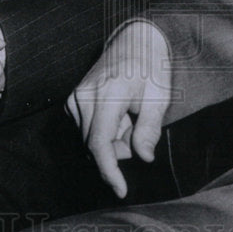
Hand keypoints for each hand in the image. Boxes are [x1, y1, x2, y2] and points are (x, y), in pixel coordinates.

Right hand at [66, 22, 170, 197]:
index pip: (100, 143)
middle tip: (138, 125)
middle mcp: (85, 95)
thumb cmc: (151, 68)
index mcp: (109, 93)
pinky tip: (118, 113)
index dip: (109, 171)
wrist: (136, 41)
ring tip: (129, 115)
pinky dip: (104, 129)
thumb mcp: (160, 97)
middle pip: (96, 145)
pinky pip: (86, 129)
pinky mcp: (73, 99)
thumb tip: (143, 157)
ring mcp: (76, 96)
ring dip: (112, 138)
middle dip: (120, 147)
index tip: (120, 190)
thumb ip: (150, 128)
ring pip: (90, 139)